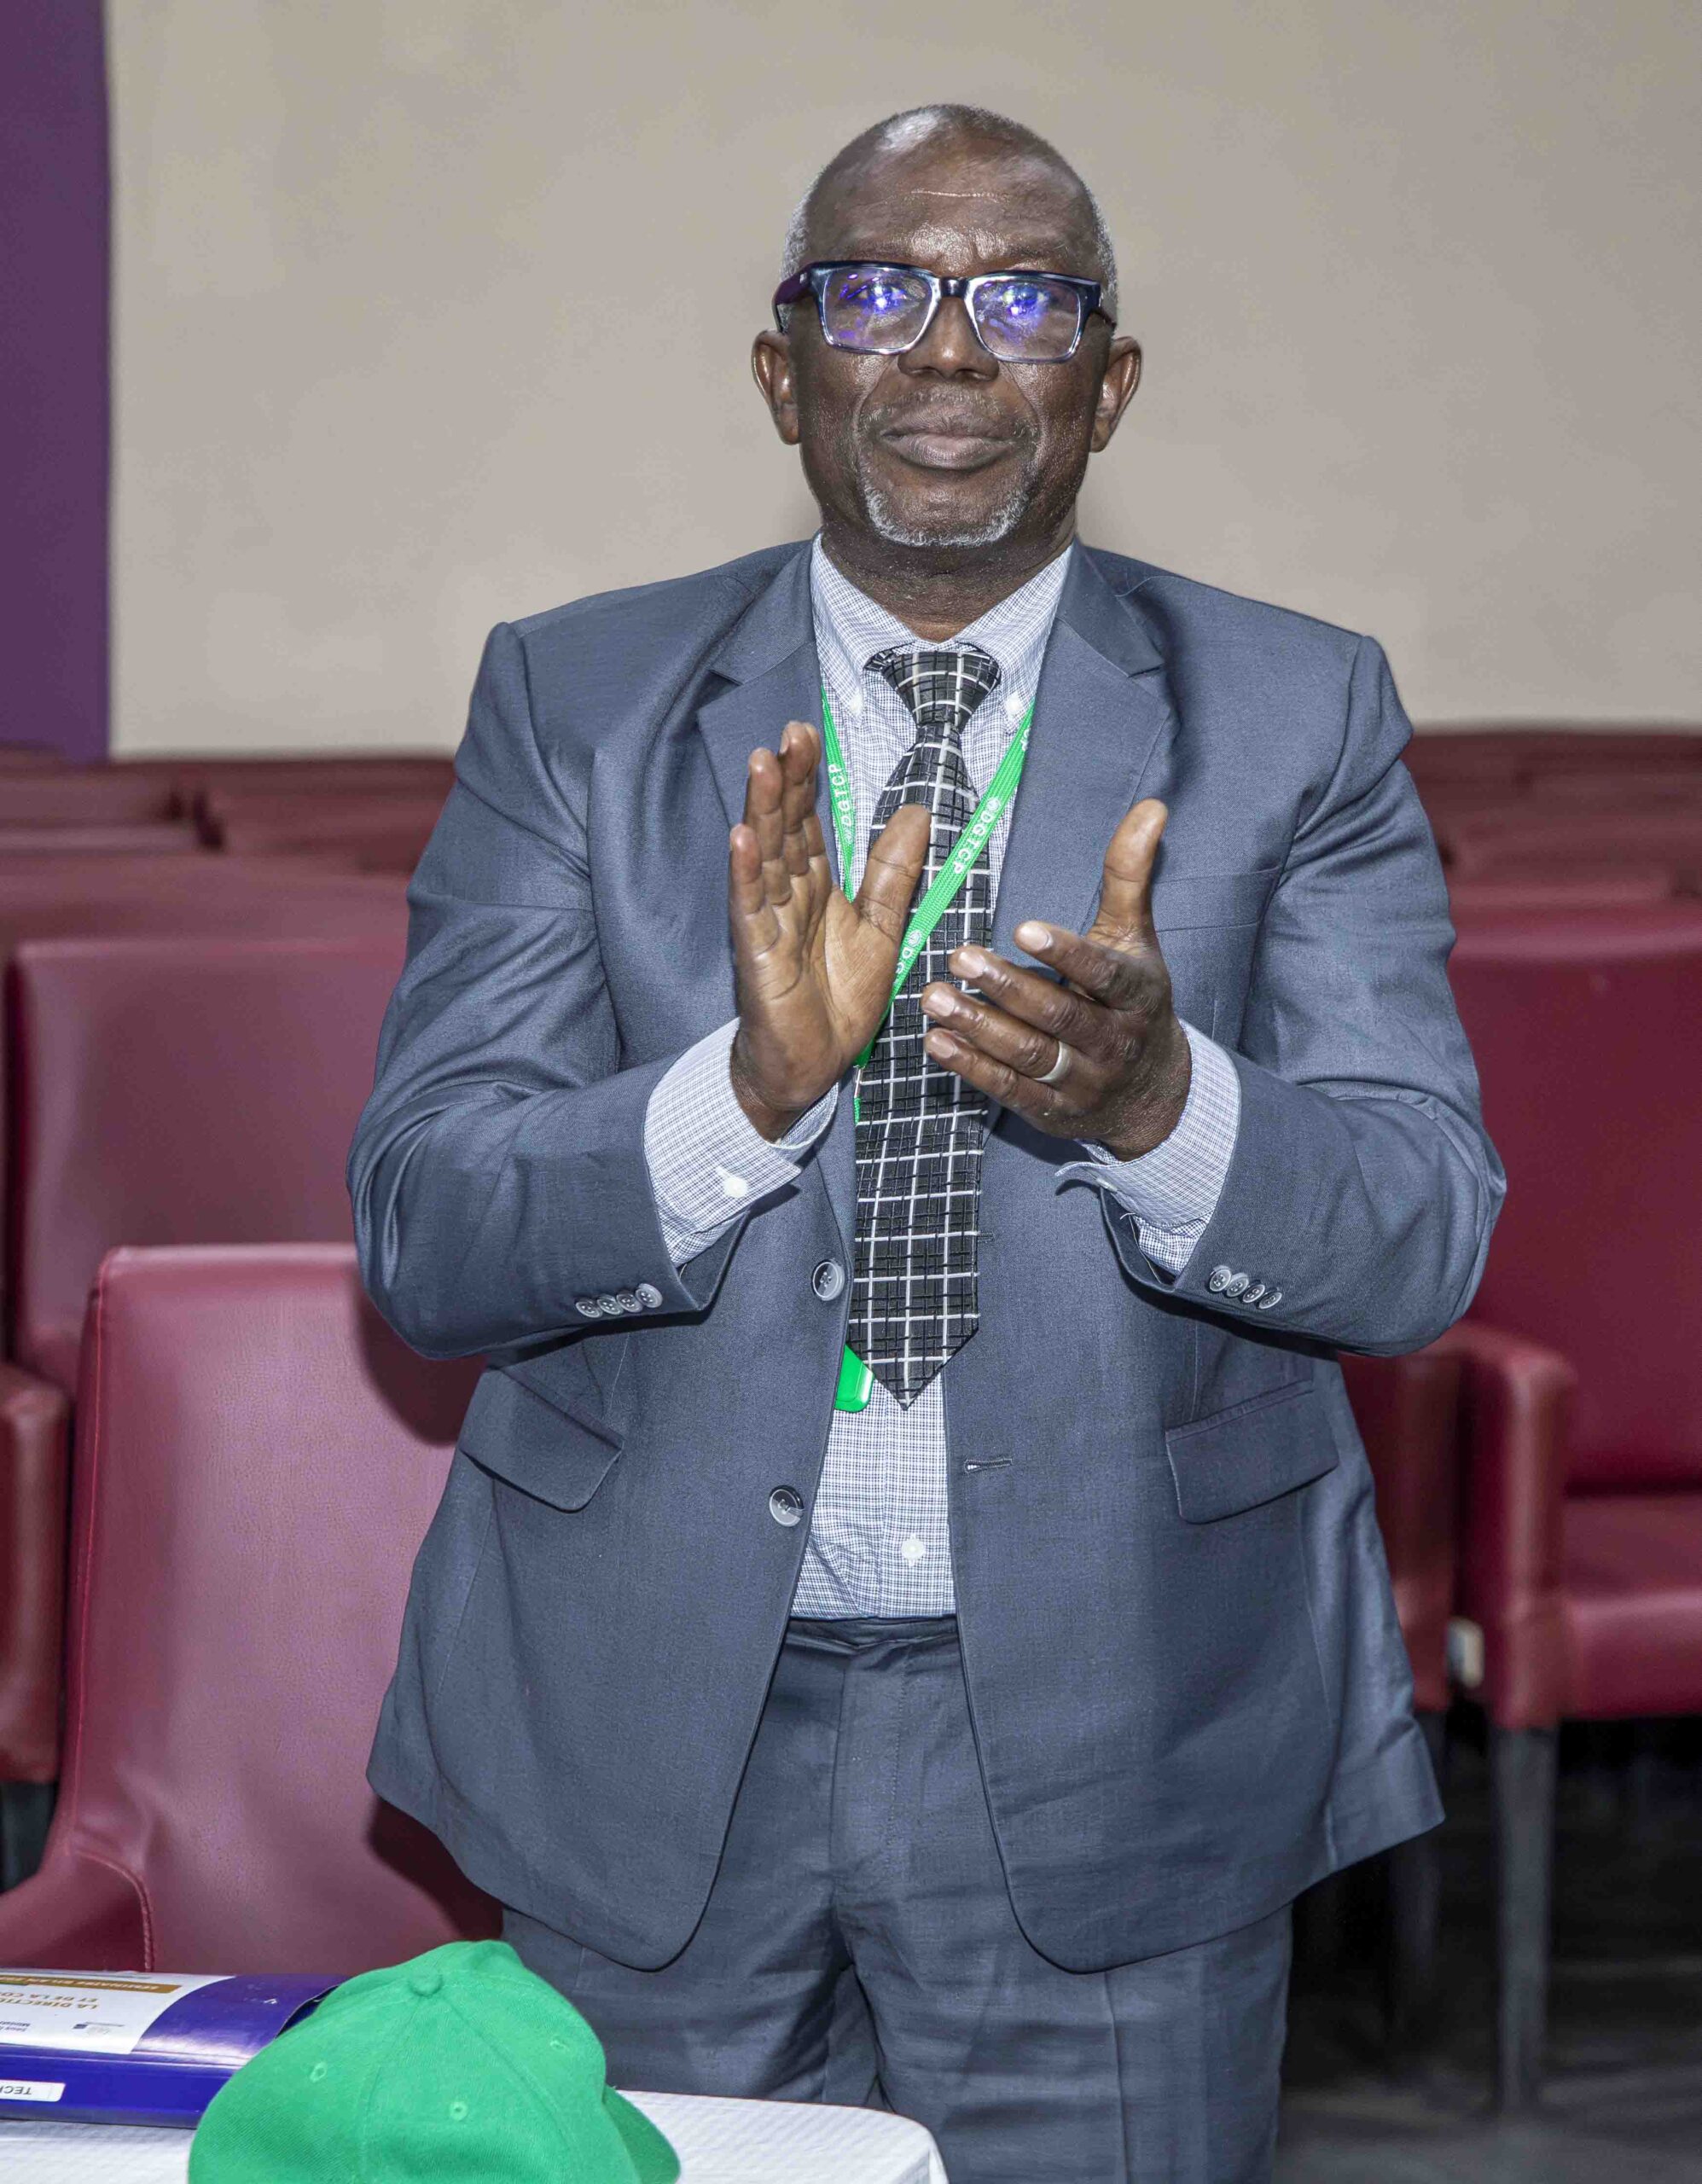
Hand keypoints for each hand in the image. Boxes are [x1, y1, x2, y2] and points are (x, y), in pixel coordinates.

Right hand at [727, 721, 931, 1138]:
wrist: (811, 1067)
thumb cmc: (836, 1002)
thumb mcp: (880, 930)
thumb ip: (893, 874)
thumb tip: (919, 813)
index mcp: (814, 887)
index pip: (807, 823)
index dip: (806, 780)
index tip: (807, 734)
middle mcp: (786, 897)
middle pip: (784, 829)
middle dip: (784, 781)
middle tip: (789, 734)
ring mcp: (767, 924)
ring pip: (764, 858)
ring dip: (760, 812)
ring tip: (761, 764)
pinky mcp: (757, 957)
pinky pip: (750, 910)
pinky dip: (745, 875)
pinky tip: (740, 839)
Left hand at [917, 797, 1190, 1157]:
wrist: (1152, 1094)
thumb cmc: (1133, 999)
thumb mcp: (1136, 940)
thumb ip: (1130, 876)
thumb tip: (1151, 807)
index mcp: (1136, 993)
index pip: (1103, 973)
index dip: (1066, 953)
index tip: (1025, 928)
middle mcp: (1112, 1040)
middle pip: (1058, 1015)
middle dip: (1007, 988)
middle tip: (959, 959)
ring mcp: (1082, 1080)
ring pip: (1029, 1055)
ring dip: (979, 1028)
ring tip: (933, 997)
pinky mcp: (1052, 1110)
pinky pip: (1010, 1090)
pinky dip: (971, 1069)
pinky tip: (936, 1042)